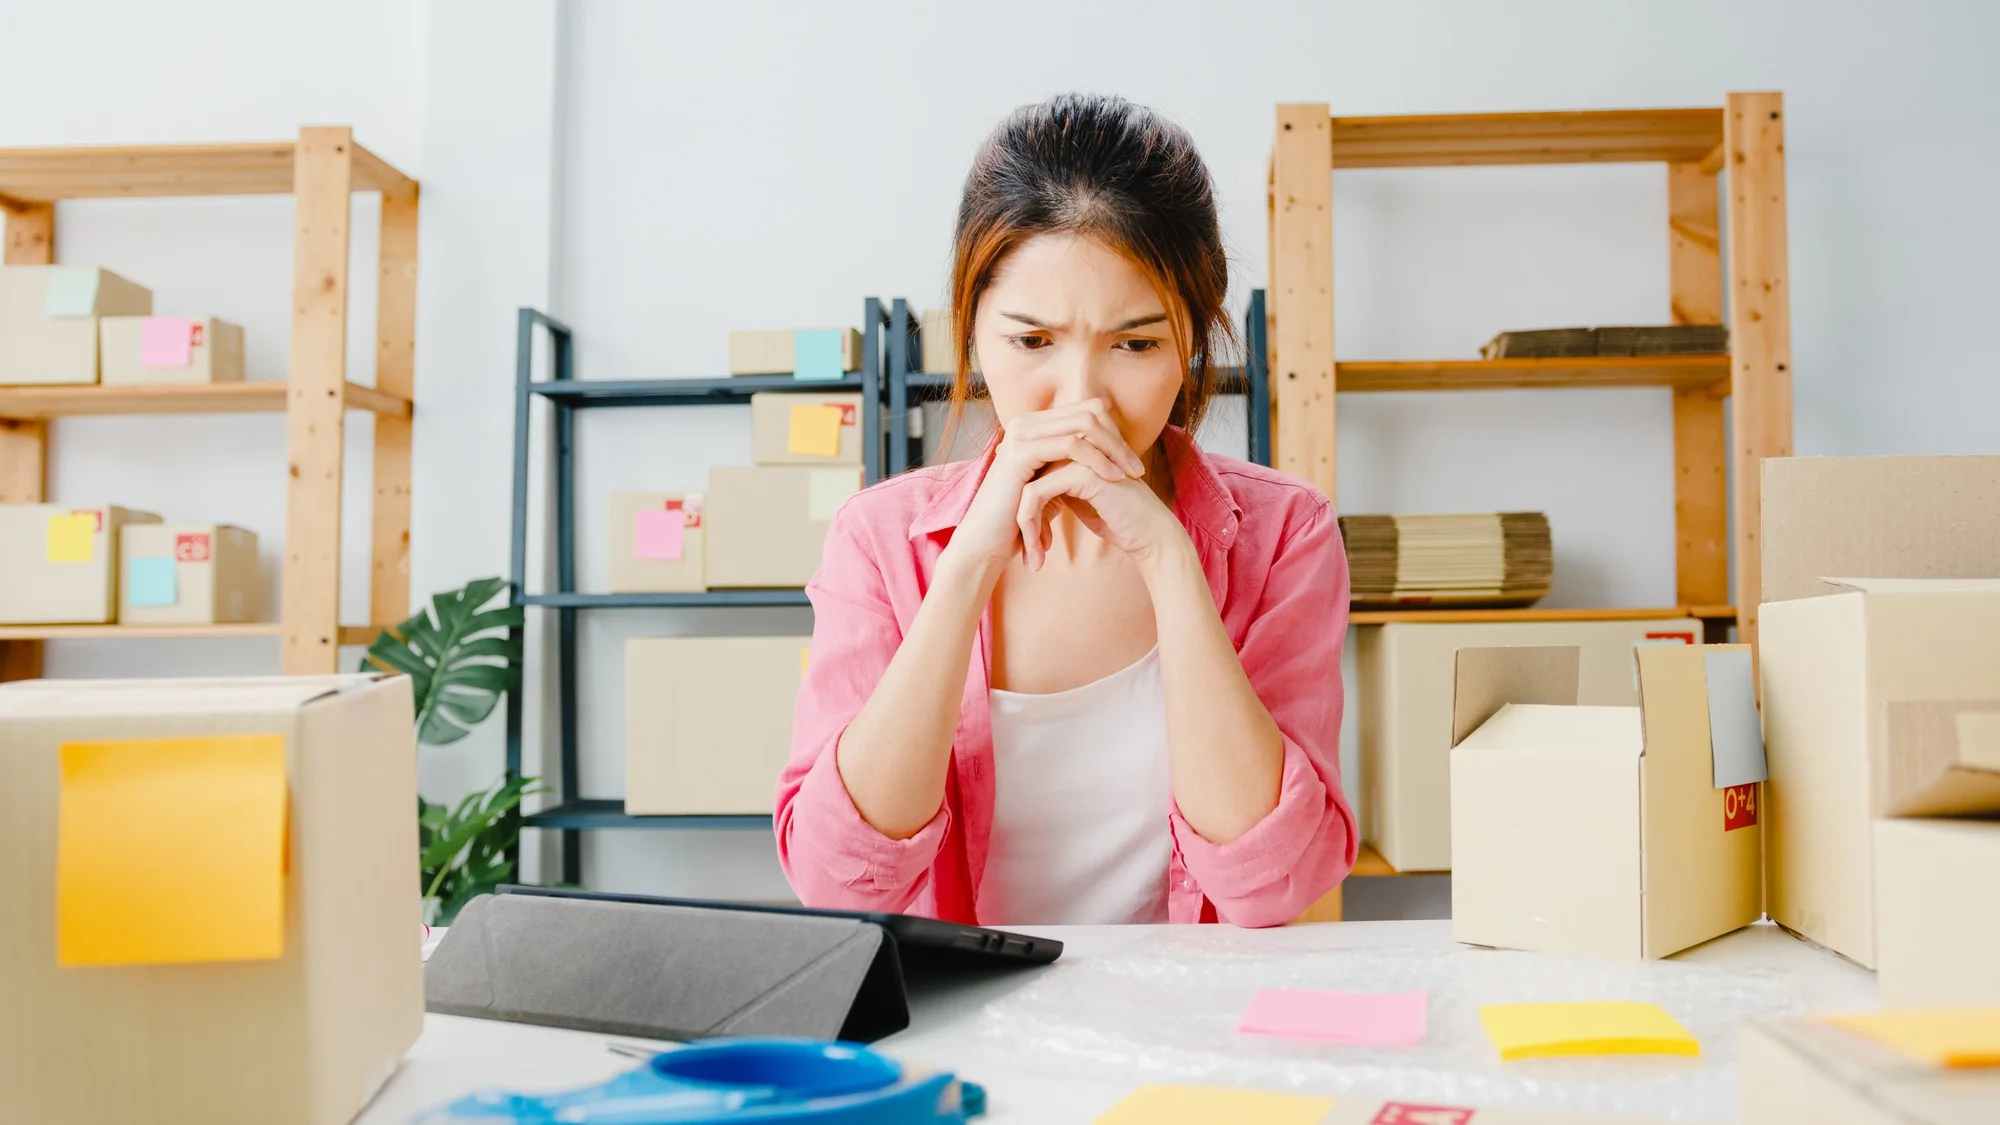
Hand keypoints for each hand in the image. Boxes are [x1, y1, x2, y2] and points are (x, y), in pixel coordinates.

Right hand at [942, 400, 1146, 571]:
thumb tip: (1108, 452)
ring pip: (1084, 423)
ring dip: (1113, 449)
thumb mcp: (1052, 487)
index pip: (1086, 410)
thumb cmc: (1020, 521)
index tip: (1129, 462)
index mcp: (1034, 427)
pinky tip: (1113, 479)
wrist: (988, 543)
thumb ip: (1072, 466)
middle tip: (1137, 469)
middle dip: (1118, 439)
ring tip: (1130, 475)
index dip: (1113, 433)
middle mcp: (1026, 423)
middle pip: (1089, 410)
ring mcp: (1021, 433)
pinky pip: (1070, 445)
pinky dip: (1097, 459)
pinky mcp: (1021, 451)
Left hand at [1016, 460, 1186, 571]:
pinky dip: (1031, 524)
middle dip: (1021, 518)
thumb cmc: (1118, 521)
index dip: (1023, 508)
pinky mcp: (1081, 473)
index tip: (1027, 541)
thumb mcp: (1078, 500)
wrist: (1151, 535)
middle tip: (1029, 553)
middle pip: (1025, 478)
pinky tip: (1041, 549)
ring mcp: (1078, 457)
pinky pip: (1036, 493)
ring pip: (1026, 486)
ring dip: (1025, 525)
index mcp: (1074, 450)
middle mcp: (1075, 447)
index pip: (1030, 472)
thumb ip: (1054, 488)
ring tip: (1033, 557)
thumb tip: (1020, 493)